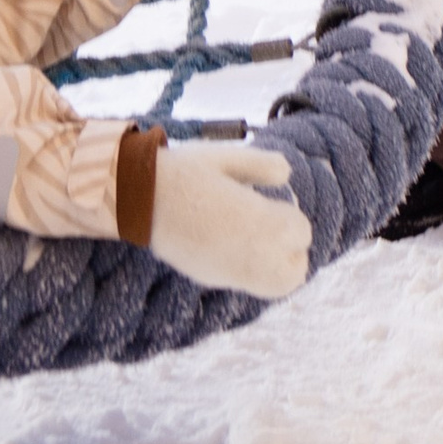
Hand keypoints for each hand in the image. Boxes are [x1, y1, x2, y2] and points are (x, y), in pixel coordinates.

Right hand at [146, 140, 311, 297]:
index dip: (291, 214)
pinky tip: (237, 246)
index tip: (274, 200)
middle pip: (296, 270)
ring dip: (278, 266)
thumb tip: (288, 174)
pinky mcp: (211, 279)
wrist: (141, 198)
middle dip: (293, 248)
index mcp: (259, 220)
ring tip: (261, 239)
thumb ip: (262, 165)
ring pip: (276, 286)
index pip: (301, 231)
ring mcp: (230, 272)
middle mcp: (250, 254)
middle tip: (274, 223)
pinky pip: (248, 285)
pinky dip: (254, 271)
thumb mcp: (227, 157)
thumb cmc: (186, 170)